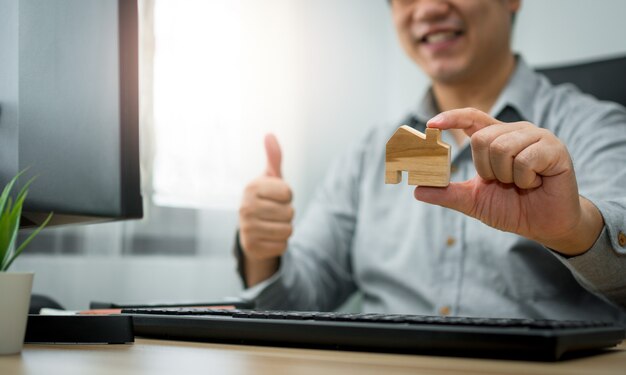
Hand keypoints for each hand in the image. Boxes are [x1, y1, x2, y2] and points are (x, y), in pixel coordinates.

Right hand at [239, 134, 293, 284]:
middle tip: (274, 212)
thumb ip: (274, 158)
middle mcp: (245, 208)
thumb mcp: (271, 178)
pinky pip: (283, 246)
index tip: (277, 196)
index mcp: (251, 188)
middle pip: (290, 213)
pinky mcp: (252, 247)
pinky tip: (269, 237)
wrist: (251, 227)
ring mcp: (246, 229)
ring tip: (272, 224)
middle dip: (287, 213)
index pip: (288, 193)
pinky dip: (280, 243)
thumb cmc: (266, 198)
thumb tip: (270, 135)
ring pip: (288, 230)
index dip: (288, 195)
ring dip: (285, 228)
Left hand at [414, 108, 603, 255]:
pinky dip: (525, 179)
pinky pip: (525, 159)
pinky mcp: (554, 149)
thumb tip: (417, 189)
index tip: (431, 125)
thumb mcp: (474, 201)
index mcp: (496, 138)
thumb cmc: (513, 208)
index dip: (451, 117)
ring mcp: (537, 137)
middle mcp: (516, 132)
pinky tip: (535, 183)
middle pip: (481, 139)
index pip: (471, 118)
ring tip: (520, 183)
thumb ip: (448, 193)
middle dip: (485, 169)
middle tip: (502, 182)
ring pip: (501, 147)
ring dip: (506, 175)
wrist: (546, 225)